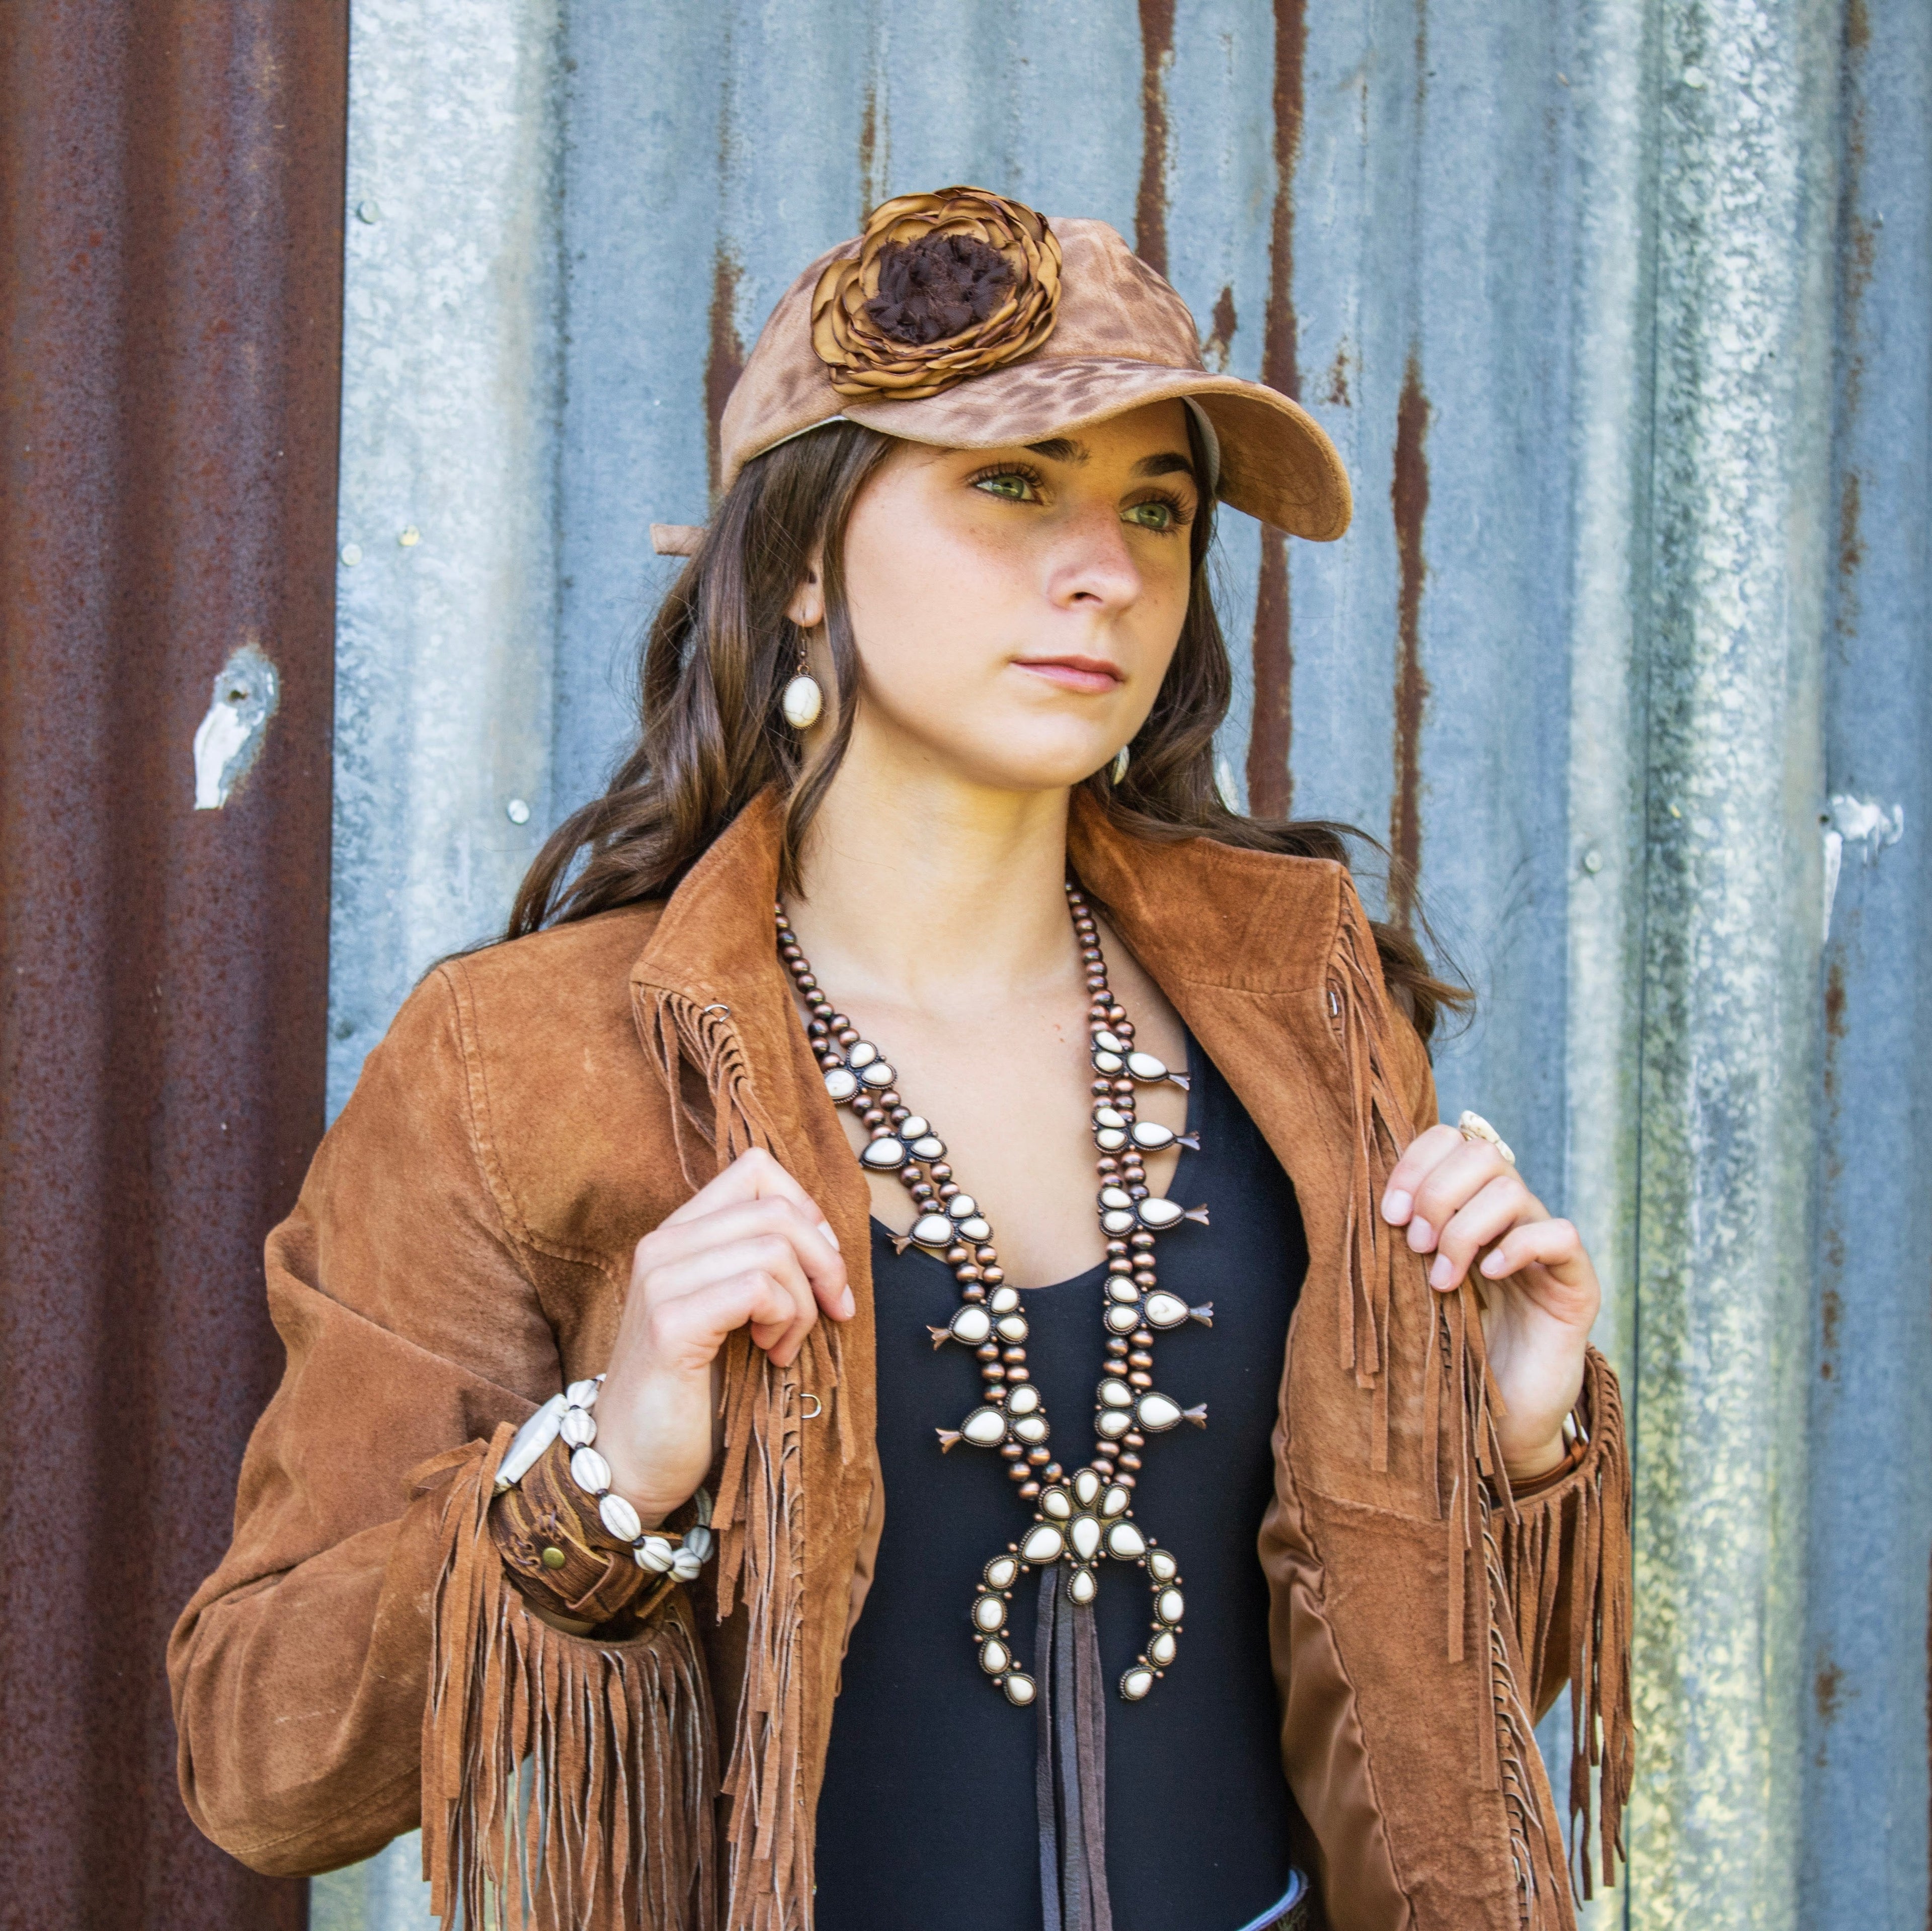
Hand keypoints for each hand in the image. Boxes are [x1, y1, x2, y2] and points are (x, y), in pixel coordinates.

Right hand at [594, 1149, 852, 1525]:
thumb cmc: (693, 1391)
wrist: (632, 1461)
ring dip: (802, 1303)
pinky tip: (771, 1354)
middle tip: (829, 1311)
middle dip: (825, 1262)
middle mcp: (663, 1245)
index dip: (807, 1209)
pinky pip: (757, 1288)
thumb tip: (829, 1242)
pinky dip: (784, 1321)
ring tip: (784, 1345)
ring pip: (774, 1248)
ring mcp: (661, 1280)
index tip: (821, 1267)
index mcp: (680, 1234)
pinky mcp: (670, 1323)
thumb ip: (759, 1265)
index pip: (757, 1170)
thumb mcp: (731, 1312)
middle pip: (778, 1209)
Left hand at [1380, 1125, 1598, 1480]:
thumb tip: (1360, 1205)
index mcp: (1471, 1206)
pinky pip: (1559, 1234)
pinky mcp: (1577, 1281)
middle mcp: (1512, 1216)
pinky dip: (1518, 1247)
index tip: (1389, 1213)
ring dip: (1465, 1230)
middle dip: (1438, 1195)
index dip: (1415, 1165)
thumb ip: (1399, 1243)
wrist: (1501, 1420)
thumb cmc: (1450, 1350)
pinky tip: (1490, 1276)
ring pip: (1512, 1190)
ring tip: (1443, 1278)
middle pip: (1481, 1154)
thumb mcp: (1413, 1286)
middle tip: (1416, 1245)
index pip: (1450, 1141)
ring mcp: (1547, 1245)